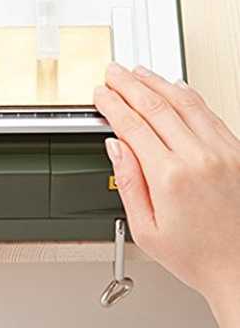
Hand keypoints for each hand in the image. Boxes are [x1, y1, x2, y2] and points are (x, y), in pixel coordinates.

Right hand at [94, 63, 239, 327]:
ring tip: (138, 72)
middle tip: (113, 72)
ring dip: (156, 82)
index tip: (101, 94)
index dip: (112, 105)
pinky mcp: (236, 151)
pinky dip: (188, 94)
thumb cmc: (196, 255)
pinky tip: (175, 86)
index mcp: (169, 177)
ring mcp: (221, 151)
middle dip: (128, 84)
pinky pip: (208, 112)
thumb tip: (115, 147)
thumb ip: (126, 182)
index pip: (132, 125)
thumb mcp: (145, 229)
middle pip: (155, 106)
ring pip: (183, 101)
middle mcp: (198, 157)